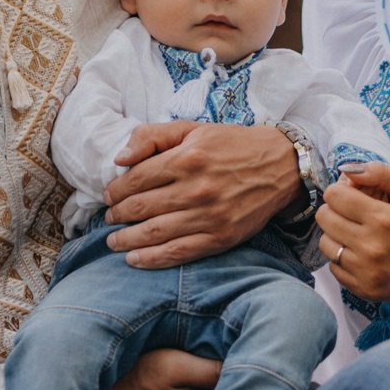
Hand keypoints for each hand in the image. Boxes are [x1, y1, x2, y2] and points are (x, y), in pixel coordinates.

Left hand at [102, 120, 300, 268]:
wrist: (281, 166)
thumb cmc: (233, 145)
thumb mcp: (193, 130)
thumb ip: (152, 136)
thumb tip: (119, 159)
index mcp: (187, 157)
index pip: (136, 179)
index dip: (115, 190)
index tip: (108, 196)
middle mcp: (196, 188)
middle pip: (141, 208)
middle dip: (117, 215)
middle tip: (109, 218)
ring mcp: (209, 216)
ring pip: (154, 233)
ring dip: (127, 240)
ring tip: (113, 241)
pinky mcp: (221, 238)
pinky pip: (178, 253)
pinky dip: (151, 259)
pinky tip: (134, 259)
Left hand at [315, 163, 389, 327]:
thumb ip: (381, 173)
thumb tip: (346, 170)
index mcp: (382, 219)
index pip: (333, 196)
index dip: (341, 192)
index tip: (353, 197)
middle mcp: (371, 246)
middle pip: (324, 218)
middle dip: (335, 211)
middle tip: (353, 216)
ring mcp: (366, 271)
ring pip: (324, 243)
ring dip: (336, 235)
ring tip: (357, 235)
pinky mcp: (362, 288)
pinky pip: (332, 267)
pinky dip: (343, 259)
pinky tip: (361, 255)